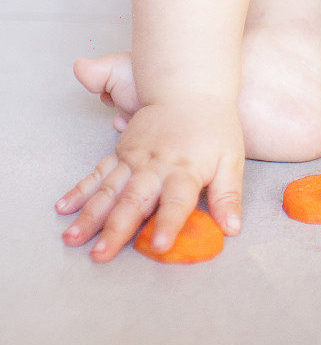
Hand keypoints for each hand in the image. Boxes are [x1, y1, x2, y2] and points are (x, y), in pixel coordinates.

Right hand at [54, 97, 244, 261]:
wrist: (192, 90)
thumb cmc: (215, 128)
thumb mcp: (231, 159)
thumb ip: (228, 195)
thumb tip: (232, 228)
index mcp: (186, 169)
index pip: (177, 201)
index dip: (168, 223)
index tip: (158, 246)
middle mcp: (157, 166)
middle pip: (135, 200)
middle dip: (116, 228)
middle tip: (100, 254)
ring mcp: (135, 159)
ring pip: (110, 190)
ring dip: (91, 215)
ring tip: (72, 238)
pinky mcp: (122, 152)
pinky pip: (99, 173)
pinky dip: (80, 190)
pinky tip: (64, 207)